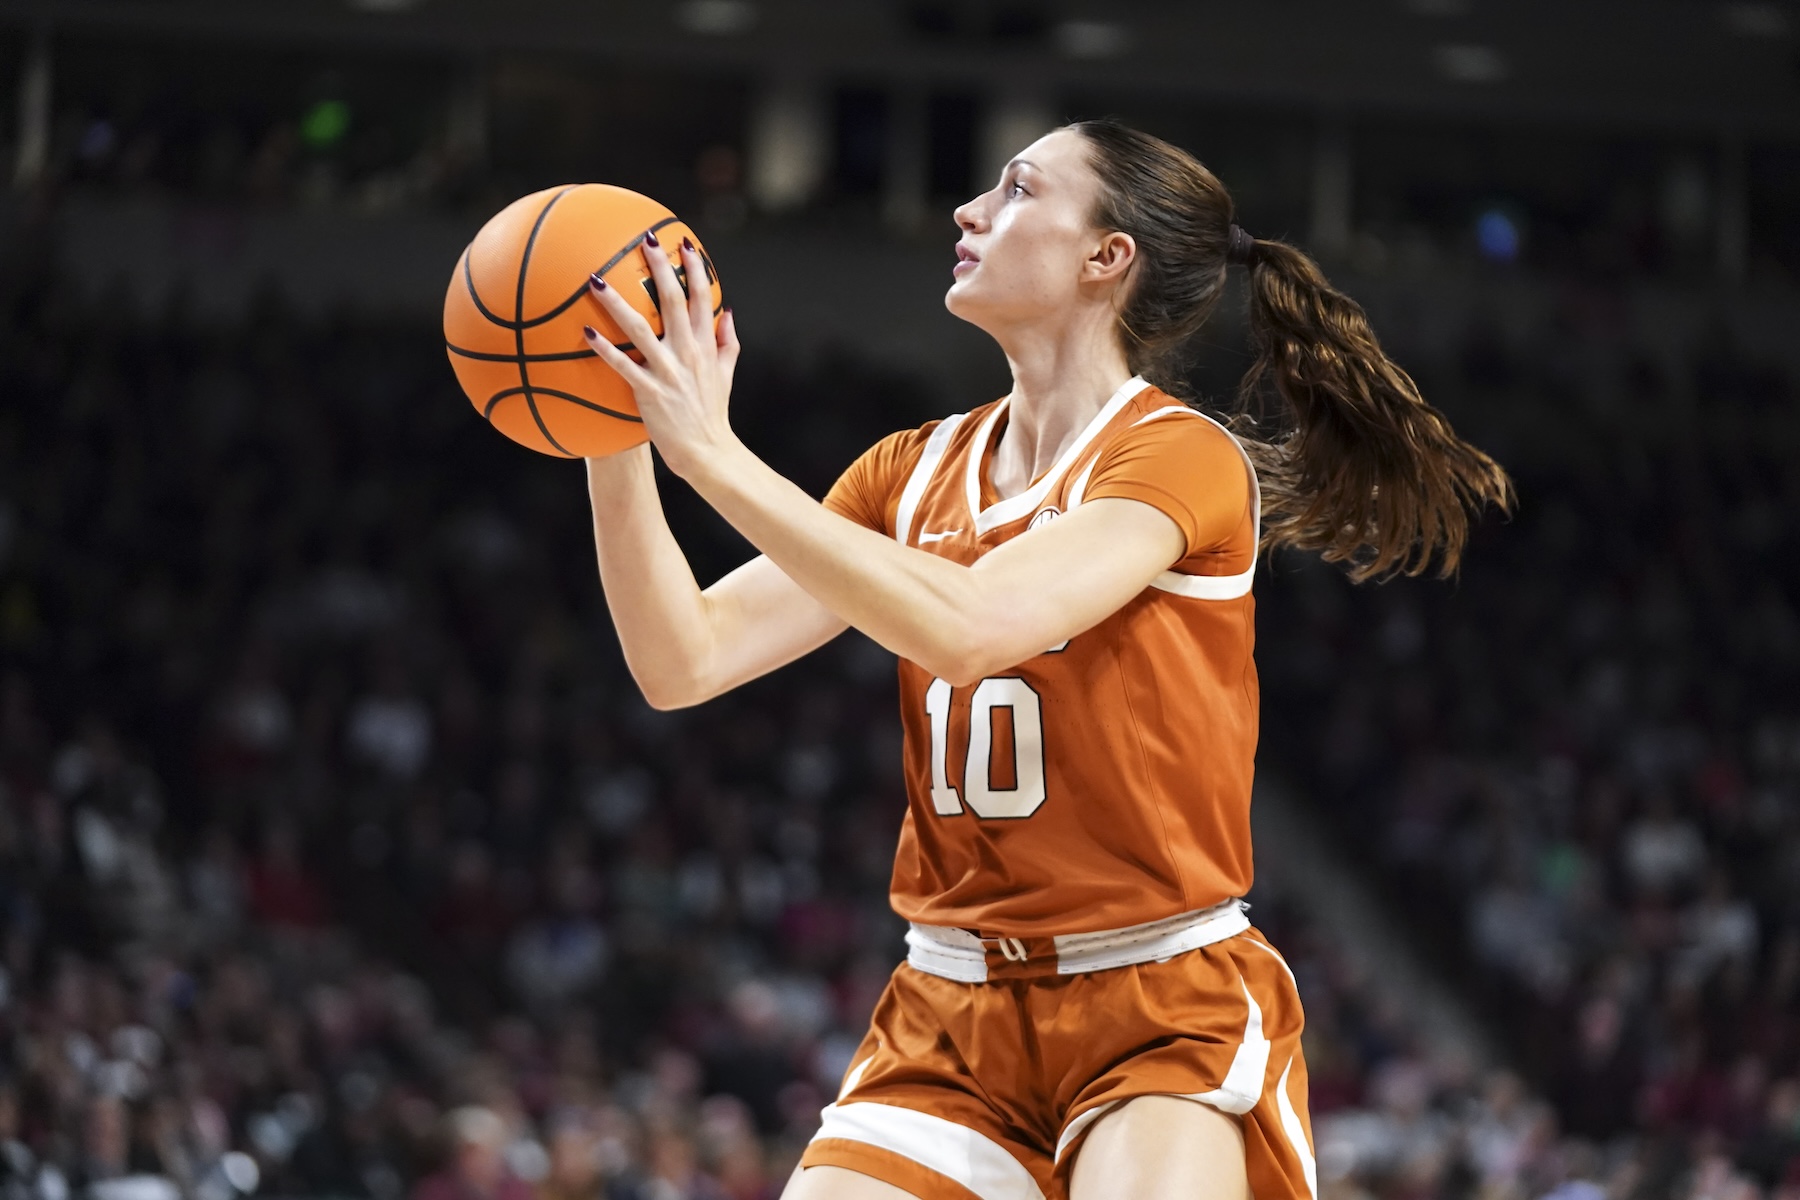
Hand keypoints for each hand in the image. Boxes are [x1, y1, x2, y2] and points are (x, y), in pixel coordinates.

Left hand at [582, 229, 740, 477]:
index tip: (685, 243)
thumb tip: (728, 313)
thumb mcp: (727, 375)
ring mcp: (668, 371)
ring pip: (640, 329)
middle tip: (644, 239)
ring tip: (596, 280)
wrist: (707, 451)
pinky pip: (623, 367)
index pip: (702, 298)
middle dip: (660, 268)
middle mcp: (687, 352)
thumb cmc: (713, 413)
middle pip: (672, 301)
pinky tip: (585, 333)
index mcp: (706, 345)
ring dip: (618, 303)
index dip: (695, 268)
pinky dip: (605, 350)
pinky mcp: (650, 391)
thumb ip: (728, 343)